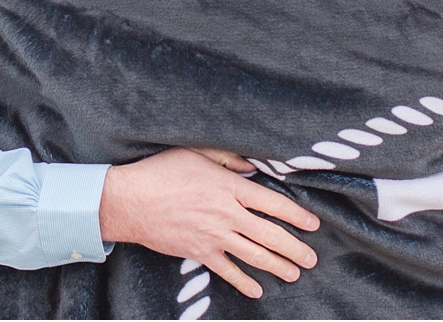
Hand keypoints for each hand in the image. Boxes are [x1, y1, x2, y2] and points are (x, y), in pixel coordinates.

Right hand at [98, 147, 319, 298]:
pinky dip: (243, 282)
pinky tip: (257, 289)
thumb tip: (251, 166)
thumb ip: (227, 157)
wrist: (130, 201)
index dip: (296, 215)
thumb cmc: (161, 171)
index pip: (271, 203)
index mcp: (229, 187)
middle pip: (269, 234)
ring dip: (278, 266)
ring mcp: (214, 236)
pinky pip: (228, 271)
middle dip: (294, 248)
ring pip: (254, 255)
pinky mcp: (200, 252)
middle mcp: (226, 214)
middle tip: (311, 258)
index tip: (312, 224)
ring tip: (295, 273)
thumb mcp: (196, 152)